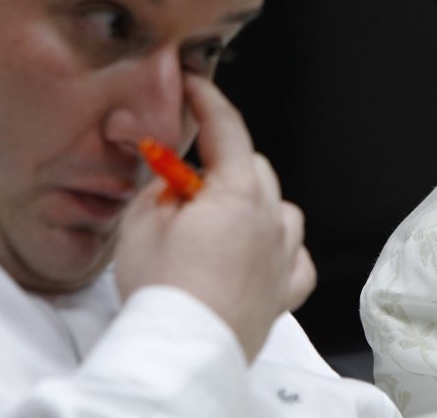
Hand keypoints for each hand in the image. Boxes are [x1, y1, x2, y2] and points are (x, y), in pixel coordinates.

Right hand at [113, 75, 315, 360]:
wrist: (183, 352)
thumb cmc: (162, 292)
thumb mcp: (141, 225)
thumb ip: (160, 190)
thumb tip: (171, 181)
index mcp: (237, 193)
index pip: (226, 129)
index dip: (208, 100)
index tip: (195, 84)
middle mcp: (270, 219)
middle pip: (254, 167)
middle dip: (223, 161)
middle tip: (185, 179)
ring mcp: (283, 256)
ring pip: (280, 208)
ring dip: (253, 202)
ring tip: (218, 218)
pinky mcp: (284, 292)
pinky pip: (295, 257)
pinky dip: (279, 247)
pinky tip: (258, 252)